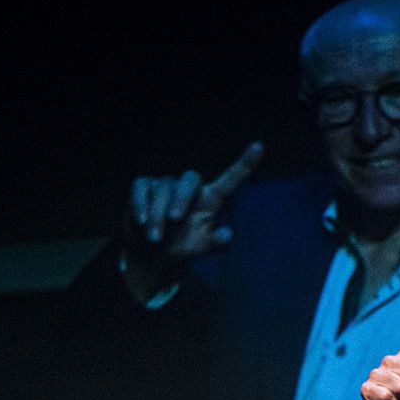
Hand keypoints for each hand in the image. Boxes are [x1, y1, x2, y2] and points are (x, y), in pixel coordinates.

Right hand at [127, 140, 264, 253]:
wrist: (149, 253)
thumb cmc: (181, 246)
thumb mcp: (200, 248)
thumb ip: (216, 243)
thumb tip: (227, 234)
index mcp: (210, 200)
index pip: (230, 179)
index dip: (245, 163)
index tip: (259, 147)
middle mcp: (190, 188)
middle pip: (190, 179)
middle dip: (181, 198)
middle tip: (174, 220)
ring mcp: (166, 184)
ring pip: (163, 189)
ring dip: (157, 215)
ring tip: (154, 238)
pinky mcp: (144, 186)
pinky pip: (142, 187)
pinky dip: (140, 204)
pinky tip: (141, 221)